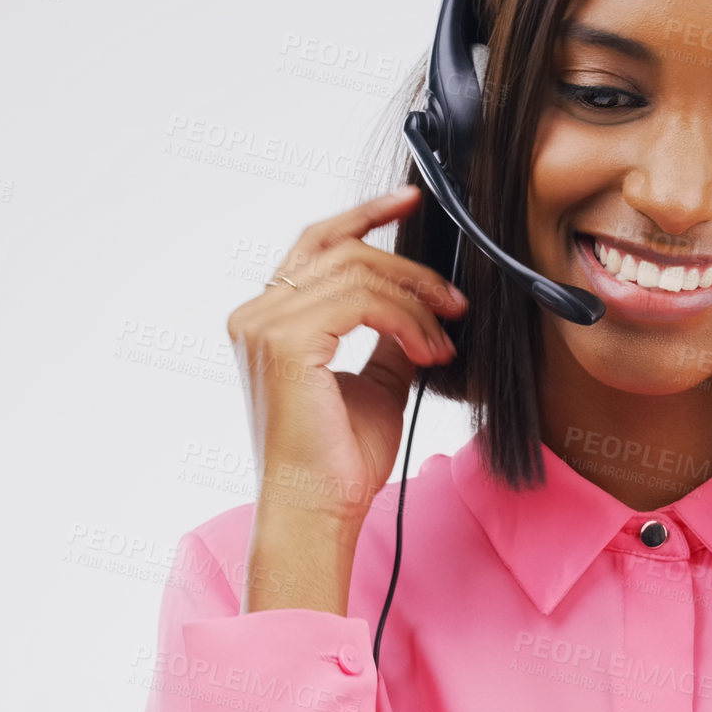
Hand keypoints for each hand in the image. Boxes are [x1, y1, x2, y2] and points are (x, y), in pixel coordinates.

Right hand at [224, 185, 465, 612]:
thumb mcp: (378, 381)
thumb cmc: (341, 460)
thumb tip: (422, 301)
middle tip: (455, 300)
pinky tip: (428, 351)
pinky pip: (362, 301)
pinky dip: (406, 320)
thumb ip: (389, 334)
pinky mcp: (285, 342)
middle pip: (343, 249)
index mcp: (269, 318)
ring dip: (416, 301)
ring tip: (444, 341)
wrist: (319, 510)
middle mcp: (256, 314)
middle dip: (410, 267)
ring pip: (359, 272)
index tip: (412, 201)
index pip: (318, 243)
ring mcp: (264, 325)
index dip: (366, 213)